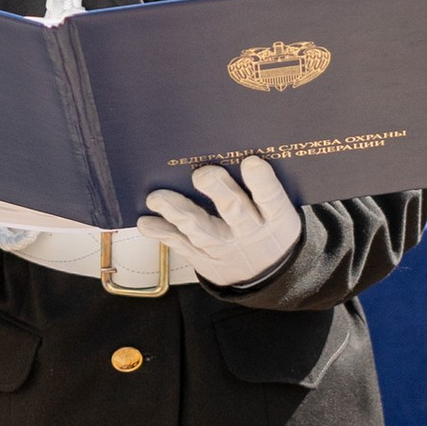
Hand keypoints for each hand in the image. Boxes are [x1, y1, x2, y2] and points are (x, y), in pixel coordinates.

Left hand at [142, 156, 302, 290]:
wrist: (268, 277)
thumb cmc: (268, 230)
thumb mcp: (279, 212)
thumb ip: (262, 187)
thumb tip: (238, 149)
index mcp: (275, 217)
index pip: (271, 198)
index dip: (262, 182)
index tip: (251, 162)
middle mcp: (249, 232)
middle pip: (234, 211)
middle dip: (218, 191)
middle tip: (202, 174)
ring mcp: (225, 247)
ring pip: (202, 230)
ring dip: (178, 213)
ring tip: (157, 198)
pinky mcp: (205, 259)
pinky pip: (182, 245)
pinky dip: (164, 233)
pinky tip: (147, 222)